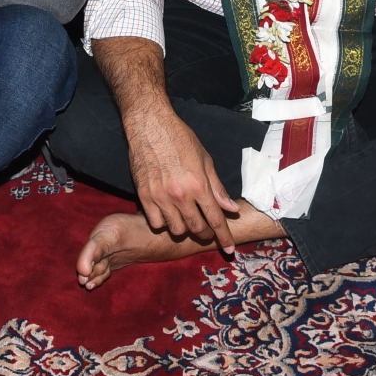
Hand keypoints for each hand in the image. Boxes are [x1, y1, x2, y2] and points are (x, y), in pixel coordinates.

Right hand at [125, 106, 239, 249]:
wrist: (151, 126)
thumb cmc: (180, 139)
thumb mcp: (205, 160)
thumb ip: (217, 188)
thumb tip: (231, 209)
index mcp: (199, 185)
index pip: (216, 219)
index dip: (224, 237)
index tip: (229, 249)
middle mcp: (180, 194)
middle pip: (197, 229)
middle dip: (205, 234)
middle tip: (207, 230)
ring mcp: (160, 197)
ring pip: (176, 230)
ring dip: (184, 229)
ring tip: (186, 220)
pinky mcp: (144, 196)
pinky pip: (156, 223)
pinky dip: (164, 223)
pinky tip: (167, 214)